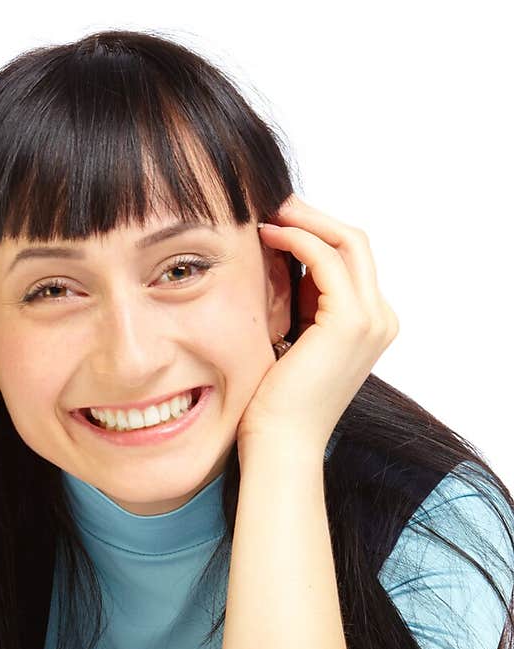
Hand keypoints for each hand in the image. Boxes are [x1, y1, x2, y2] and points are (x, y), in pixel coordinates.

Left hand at [236, 194, 399, 456]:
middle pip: (355, 241)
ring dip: (305, 219)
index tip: (275, 219)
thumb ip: (298, 304)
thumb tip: (279, 262)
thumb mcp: (290, 341)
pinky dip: (297, 239)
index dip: (314, 231)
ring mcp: (371, 320)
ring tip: (266, 211)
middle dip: (312, 216)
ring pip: (347, 241)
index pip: (350, 258)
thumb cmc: (275, 406)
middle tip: (271, 202)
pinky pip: (327, 259)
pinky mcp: (351, 322)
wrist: (280, 446)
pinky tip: (266, 235)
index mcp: (370, 324)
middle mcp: (381, 319)